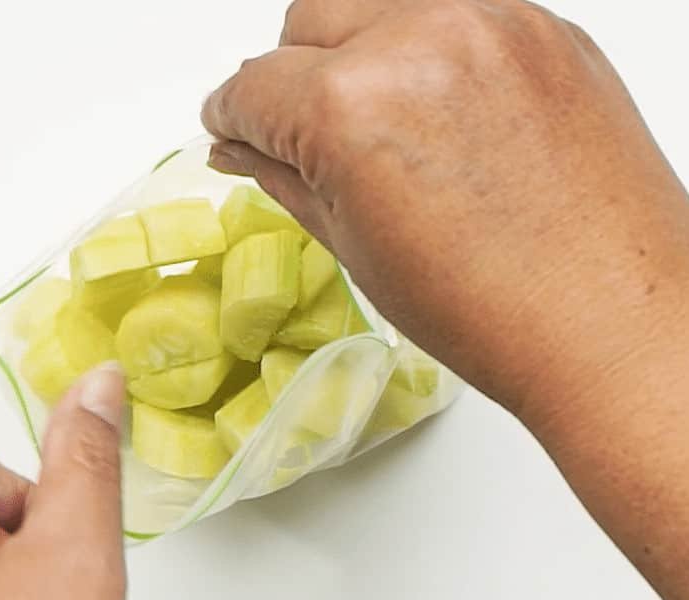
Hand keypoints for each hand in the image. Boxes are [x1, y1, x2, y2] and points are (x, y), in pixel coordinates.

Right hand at [203, 0, 688, 418]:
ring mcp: (491, 23)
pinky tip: (446, 122)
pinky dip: (429, 56)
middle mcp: (420, 39)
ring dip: (357, 54)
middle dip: (291, 79)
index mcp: (352, 105)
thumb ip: (285, 176)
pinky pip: (452, 15)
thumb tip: (241, 147)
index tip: (237, 131)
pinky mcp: (545, 28)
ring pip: (378, 4)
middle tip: (310, 140)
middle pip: (307, 20)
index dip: (232, 117)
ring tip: (384, 129)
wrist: (611, 322)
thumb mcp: (355, 247)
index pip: (251, 86)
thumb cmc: (493, 309)